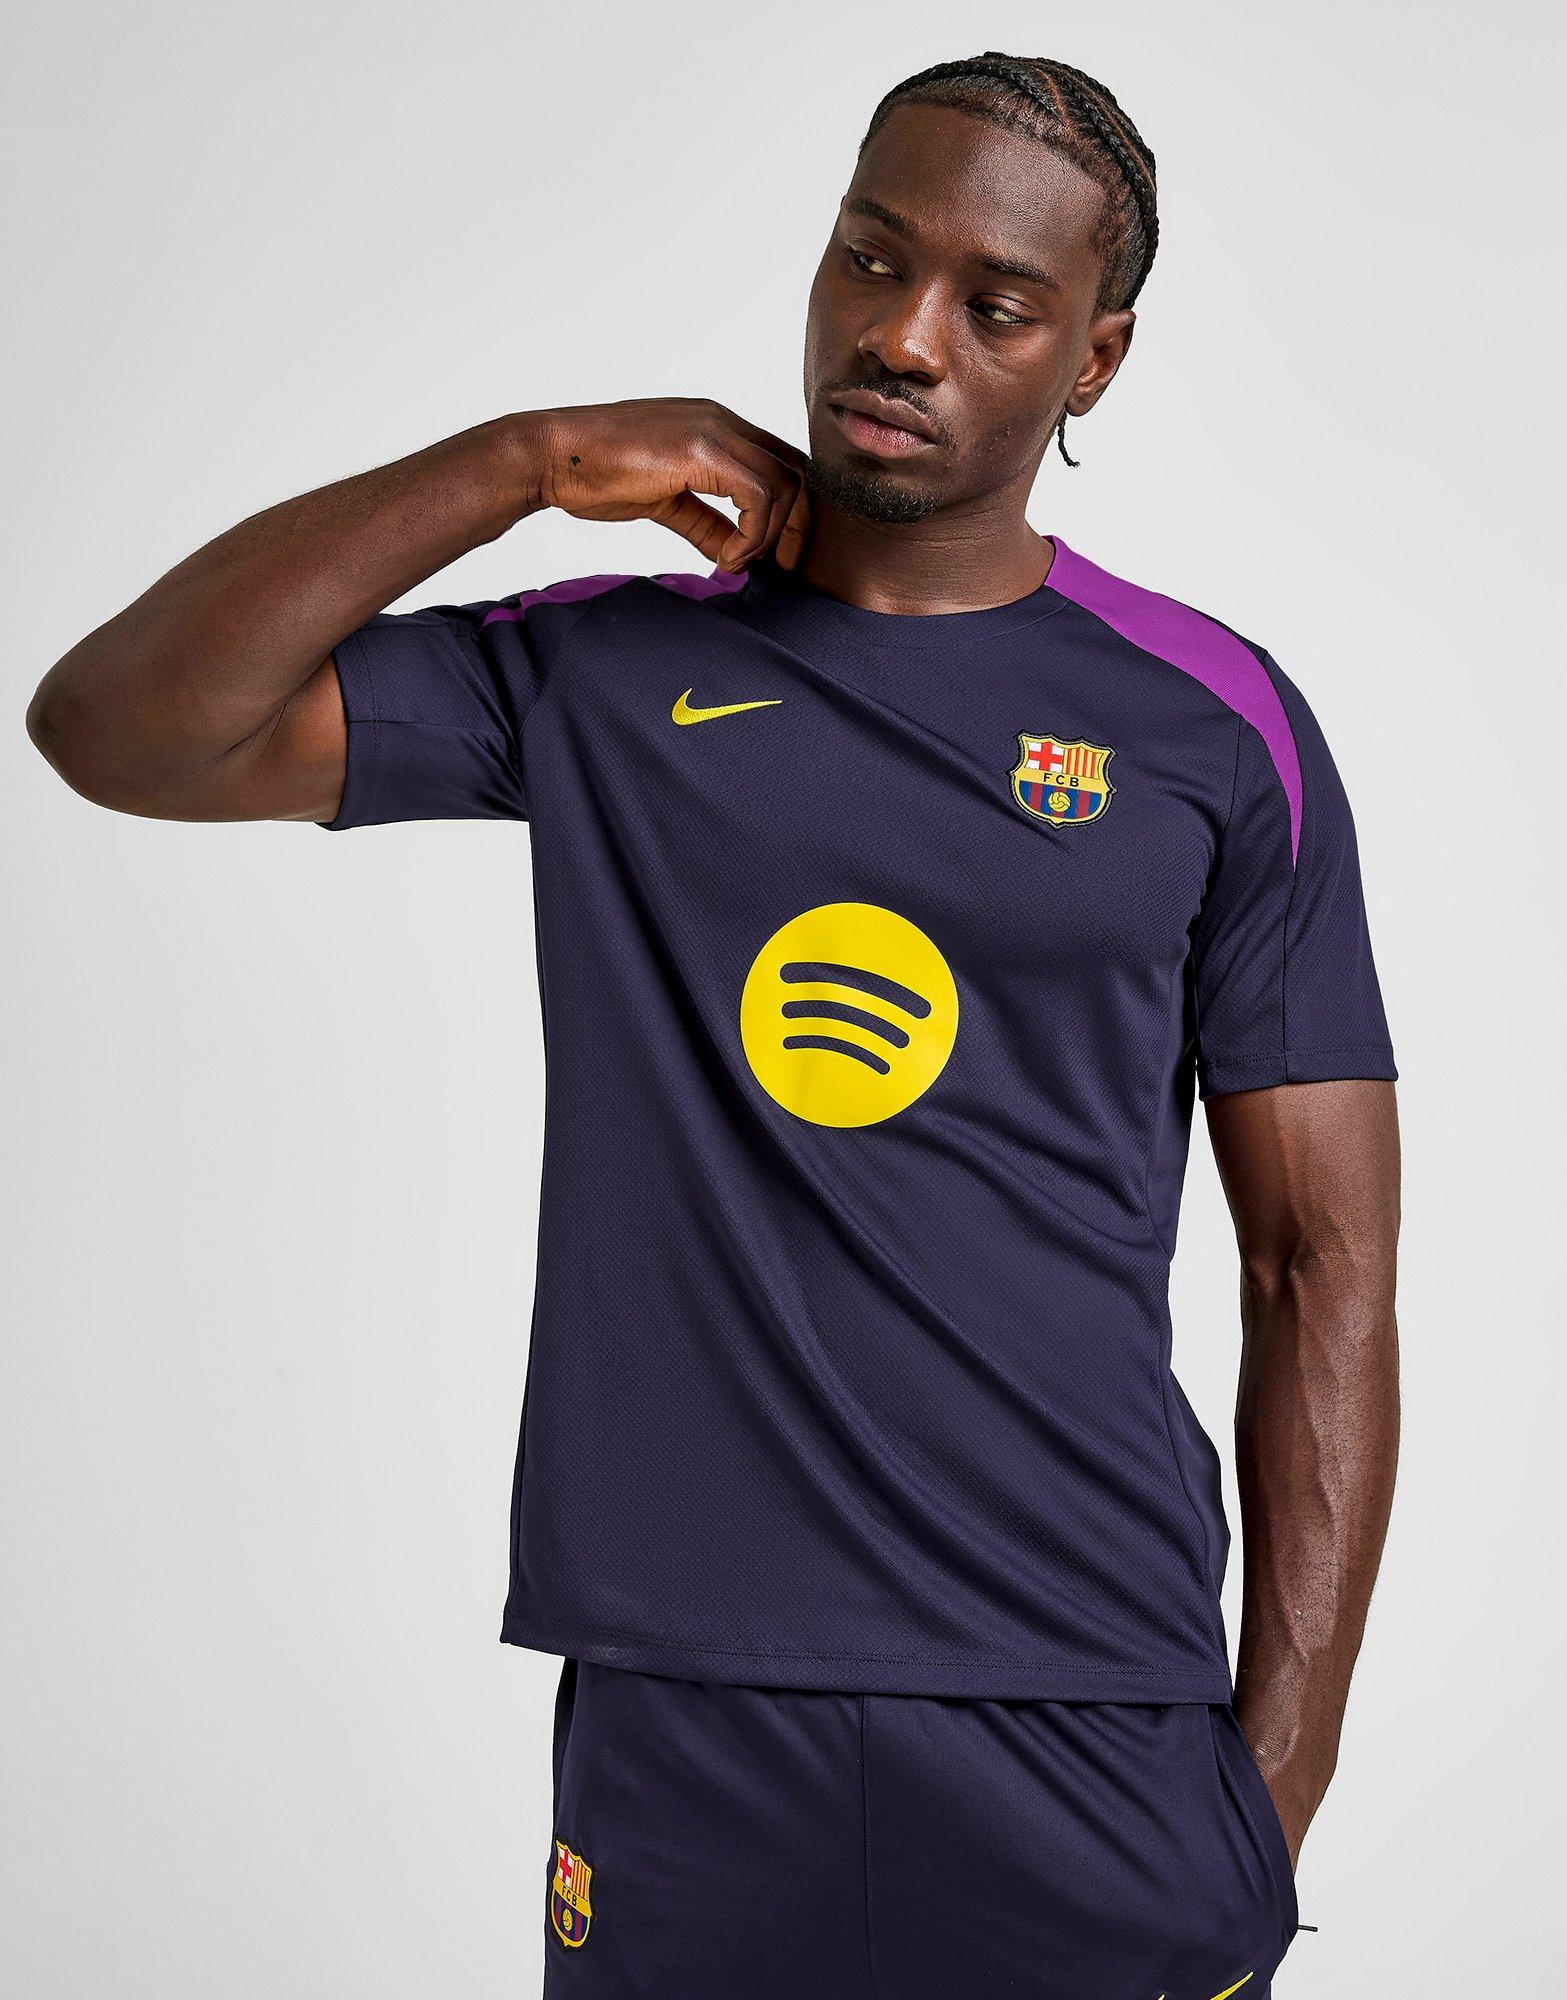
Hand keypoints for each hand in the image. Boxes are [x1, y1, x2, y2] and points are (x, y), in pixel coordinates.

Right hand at [534, 398, 812, 573]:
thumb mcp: (664, 502)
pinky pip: (758, 494)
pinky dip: (753, 535)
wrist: (552, 456)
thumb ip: (706, 523)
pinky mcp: (700, 450)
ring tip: (737, 564)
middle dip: (799, 524)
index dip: (793, 511)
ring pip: (783, 482)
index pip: (780, 462)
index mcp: (715, 427)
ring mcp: (712, 431)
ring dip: (771, 535)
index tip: (780, 555)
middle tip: (783, 566)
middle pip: (795, 469)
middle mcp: (721, 421)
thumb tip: (734, 553)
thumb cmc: (595, 474)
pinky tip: (727, 558)